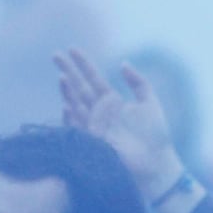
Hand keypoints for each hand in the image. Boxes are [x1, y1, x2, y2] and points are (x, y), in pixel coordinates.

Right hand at [54, 48, 184, 201]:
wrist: (157, 164)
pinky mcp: (95, 142)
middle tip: (55, 54)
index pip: (93, 78)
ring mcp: (95, 126)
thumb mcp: (150, 103)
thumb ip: (138, 82)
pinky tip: (67, 106)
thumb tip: (122, 63)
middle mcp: (100, 112)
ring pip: (76, 105)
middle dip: (68, 71)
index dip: (83, 63)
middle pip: (80, 88)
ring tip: (62, 76)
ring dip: (68, 91)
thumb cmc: (156, 136)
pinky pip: (79, 128)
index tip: (72, 48)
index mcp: (112, 102)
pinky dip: (72, 118)